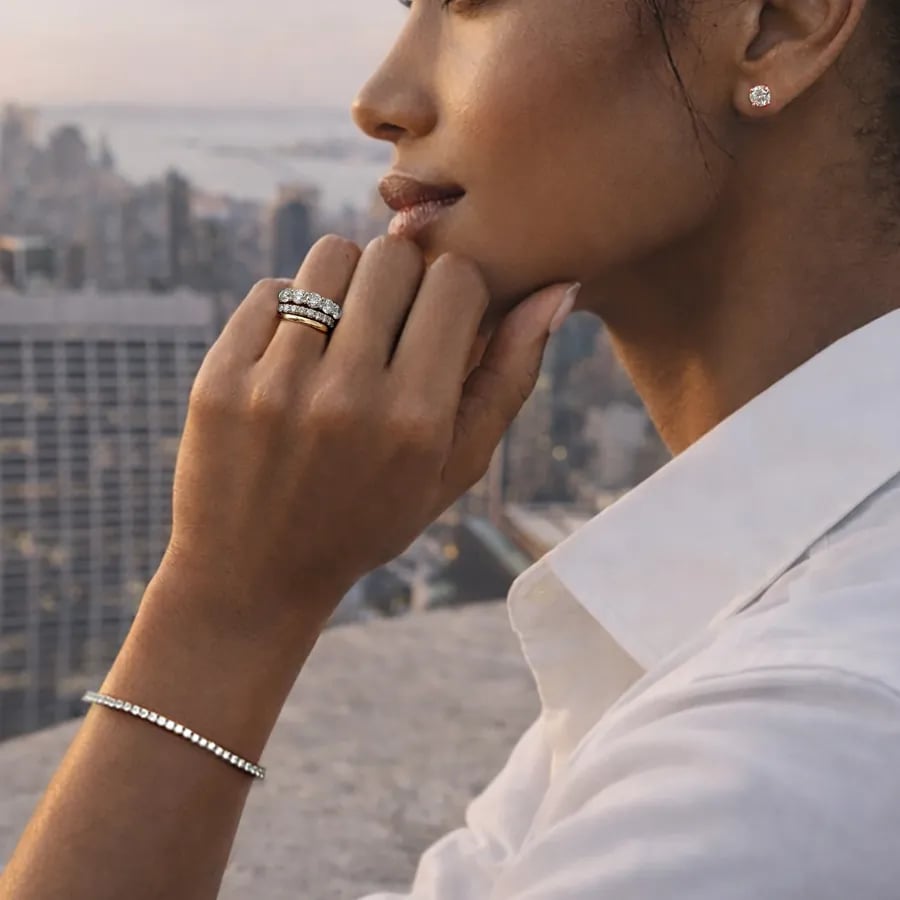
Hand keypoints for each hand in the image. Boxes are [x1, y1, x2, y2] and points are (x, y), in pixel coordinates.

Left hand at [159, 234, 577, 636]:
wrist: (252, 574)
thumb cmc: (369, 518)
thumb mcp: (454, 468)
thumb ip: (508, 378)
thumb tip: (555, 291)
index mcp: (417, 420)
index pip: (455, 280)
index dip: (457, 291)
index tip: (442, 321)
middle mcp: (347, 397)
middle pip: (393, 255)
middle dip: (403, 280)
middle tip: (392, 325)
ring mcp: (276, 386)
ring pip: (330, 257)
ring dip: (346, 283)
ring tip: (344, 334)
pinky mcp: (219, 379)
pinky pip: (270, 290)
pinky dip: (289, 310)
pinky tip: (294, 358)